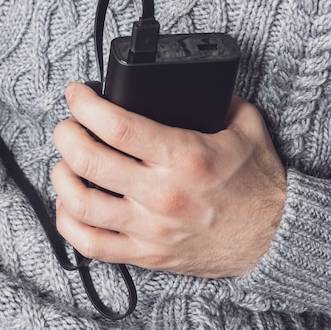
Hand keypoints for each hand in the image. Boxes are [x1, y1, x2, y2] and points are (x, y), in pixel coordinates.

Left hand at [51, 82, 285, 277]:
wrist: (275, 240)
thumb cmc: (258, 186)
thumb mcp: (246, 130)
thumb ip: (218, 101)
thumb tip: (190, 82)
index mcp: (184, 157)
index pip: (118, 126)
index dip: (86, 104)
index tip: (76, 94)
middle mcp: (162, 194)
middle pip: (89, 161)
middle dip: (65, 134)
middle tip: (66, 125)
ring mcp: (150, 228)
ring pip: (82, 204)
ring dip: (60, 177)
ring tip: (64, 162)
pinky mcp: (145, 254)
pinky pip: (91, 245)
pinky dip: (68, 223)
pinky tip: (69, 204)